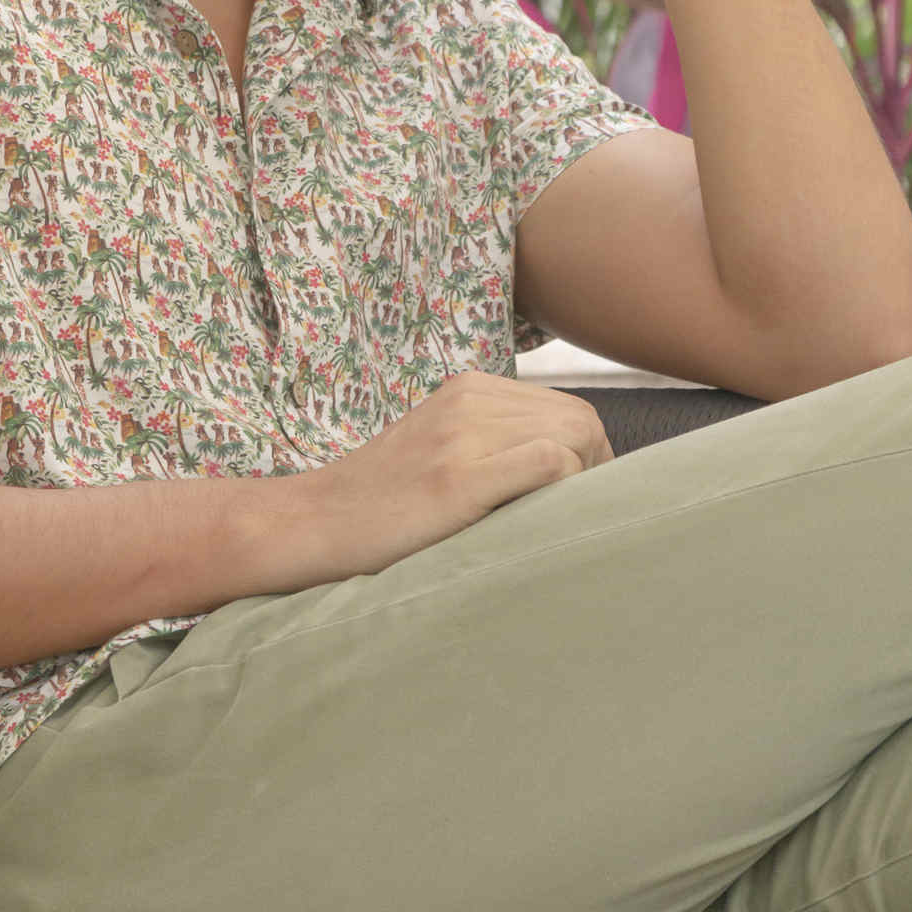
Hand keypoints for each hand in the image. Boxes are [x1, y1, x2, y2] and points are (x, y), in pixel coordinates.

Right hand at [286, 373, 613, 580]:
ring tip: (559, 523)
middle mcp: (469, 399)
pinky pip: (549, 462)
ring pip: (573, 437)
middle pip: (580, 421)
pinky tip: (542, 519)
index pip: (569, 409)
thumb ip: (495, 443)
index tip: (579, 501)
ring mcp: (462, 434)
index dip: (591, 457)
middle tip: (579, 519)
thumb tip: (575, 469)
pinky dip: (567, 490)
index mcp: (469, 388)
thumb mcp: (442, 449)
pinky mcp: (457, 477)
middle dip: (597, 471)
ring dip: (583, 484)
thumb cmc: (384, 503)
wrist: (314, 522)